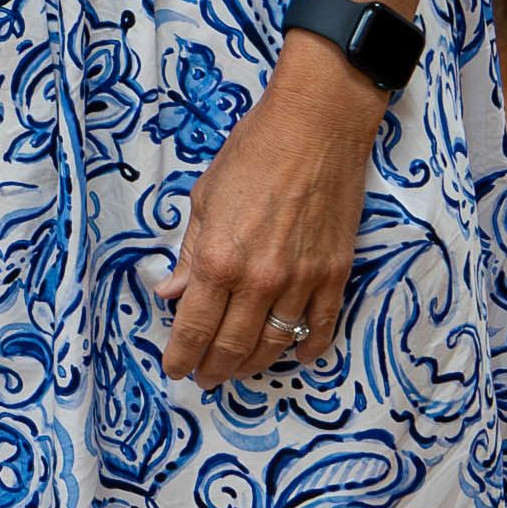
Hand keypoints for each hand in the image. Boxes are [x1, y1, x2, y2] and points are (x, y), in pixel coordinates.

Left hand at [155, 40, 378, 384]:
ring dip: (254, 364)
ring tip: (238, 372)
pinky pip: (320, 326)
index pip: (195, 325)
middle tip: (205, 378)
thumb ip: (191, 254)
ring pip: (275, 342)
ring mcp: (303, 281)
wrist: (314, 129)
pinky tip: (294, 356)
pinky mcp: (335, 275)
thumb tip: (171, 294)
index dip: (182, 354)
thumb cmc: (250, 154)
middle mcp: (260, 279)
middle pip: (234, 344)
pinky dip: (307, 348)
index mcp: (219, 259)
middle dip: (215, 367)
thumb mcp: (204, 199)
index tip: (176, 369)